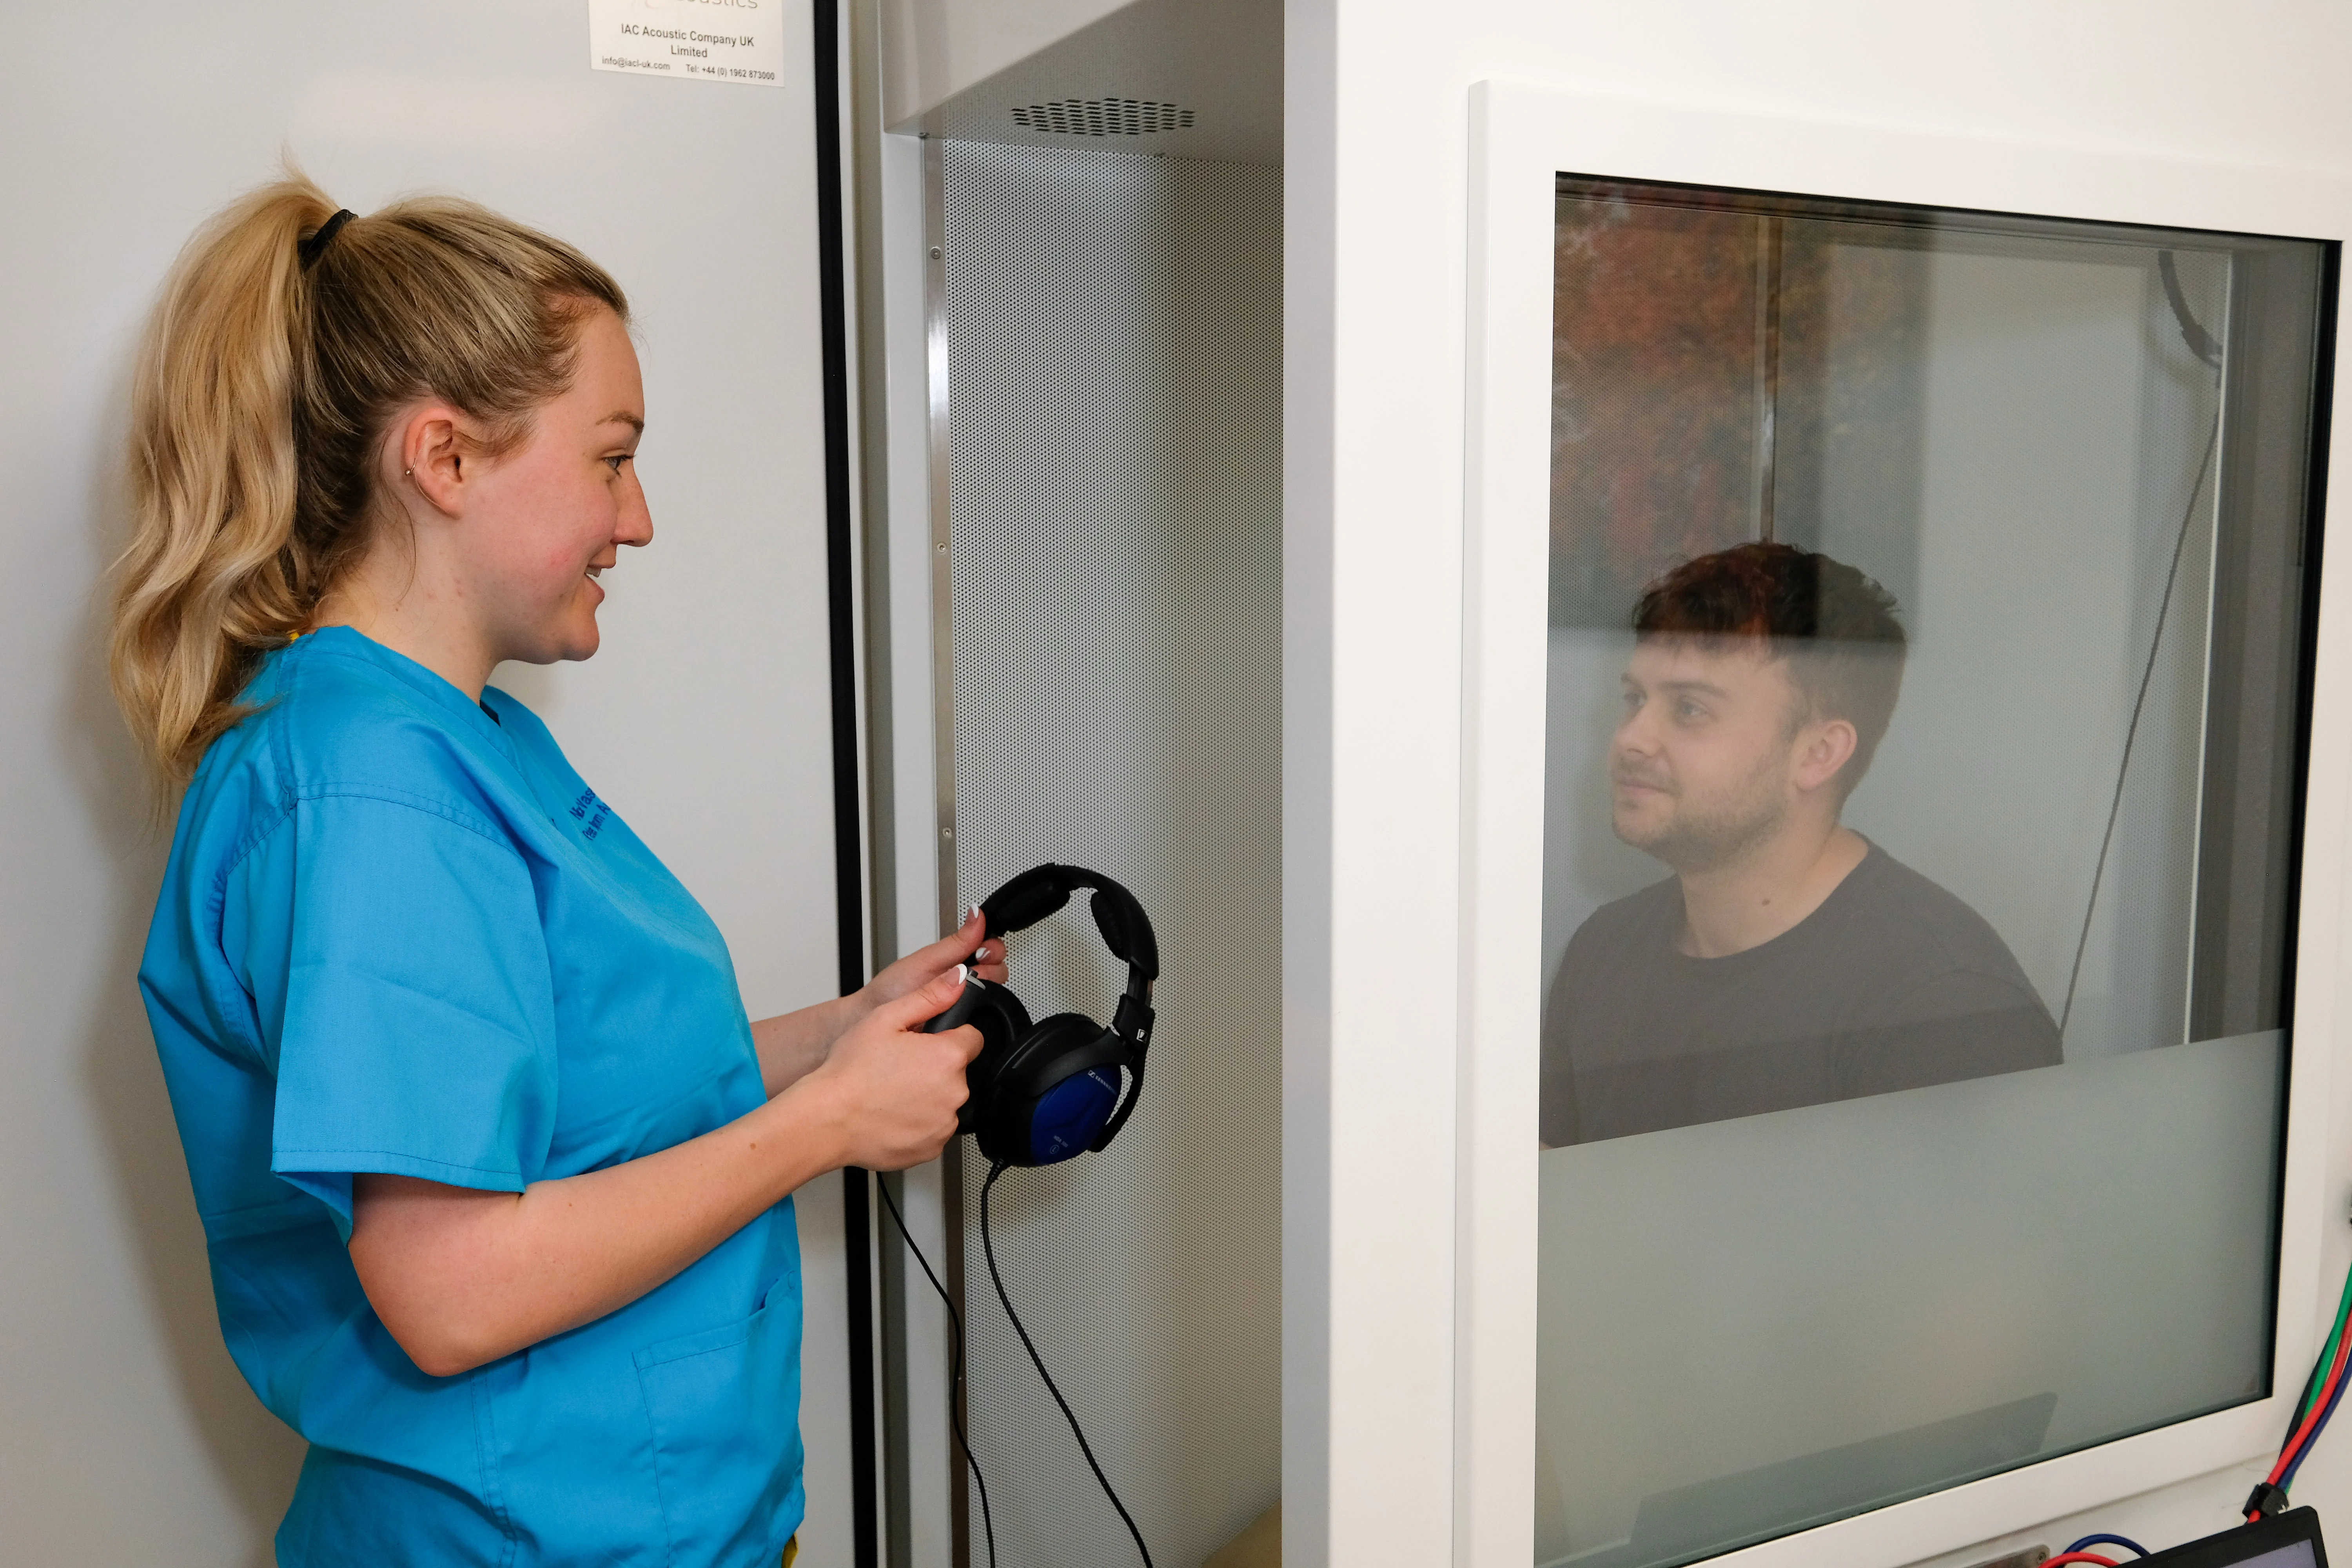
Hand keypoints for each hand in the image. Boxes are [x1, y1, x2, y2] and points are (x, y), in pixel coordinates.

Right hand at [808, 967, 984, 1170]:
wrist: (826, 1120)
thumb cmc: (849, 1072)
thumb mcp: (886, 1018)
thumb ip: (930, 996)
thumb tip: (958, 979)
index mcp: (949, 1056)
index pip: (972, 1037)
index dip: (948, 1036)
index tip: (926, 1044)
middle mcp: (955, 1092)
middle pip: (957, 1070)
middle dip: (935, 1066)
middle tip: (900, 1068)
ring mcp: (945, 1123)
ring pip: (945, 1100)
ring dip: (928, 1096)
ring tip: (892, 1092)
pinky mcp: (932, 1147)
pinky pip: (934, 1128)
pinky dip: (918, 1123)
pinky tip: (892, 1114)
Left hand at [864, 906, 1009, 1011]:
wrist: (872, 1018)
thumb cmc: (892, 988)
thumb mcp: (927, 959)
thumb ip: (957, 941)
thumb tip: (977, 914)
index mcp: (957, 959)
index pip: (990, 948)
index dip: (992, 947)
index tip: (982, 949)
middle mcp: (963, 980)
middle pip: (998, 970)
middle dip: (989, 967)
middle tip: (969, 970)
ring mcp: (963, 1003)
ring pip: (993, 993)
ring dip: (983, 989)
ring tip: (958, 989)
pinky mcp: (961, 1024)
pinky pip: (980, 1018)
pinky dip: (975, 1012)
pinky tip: (961, 1009)